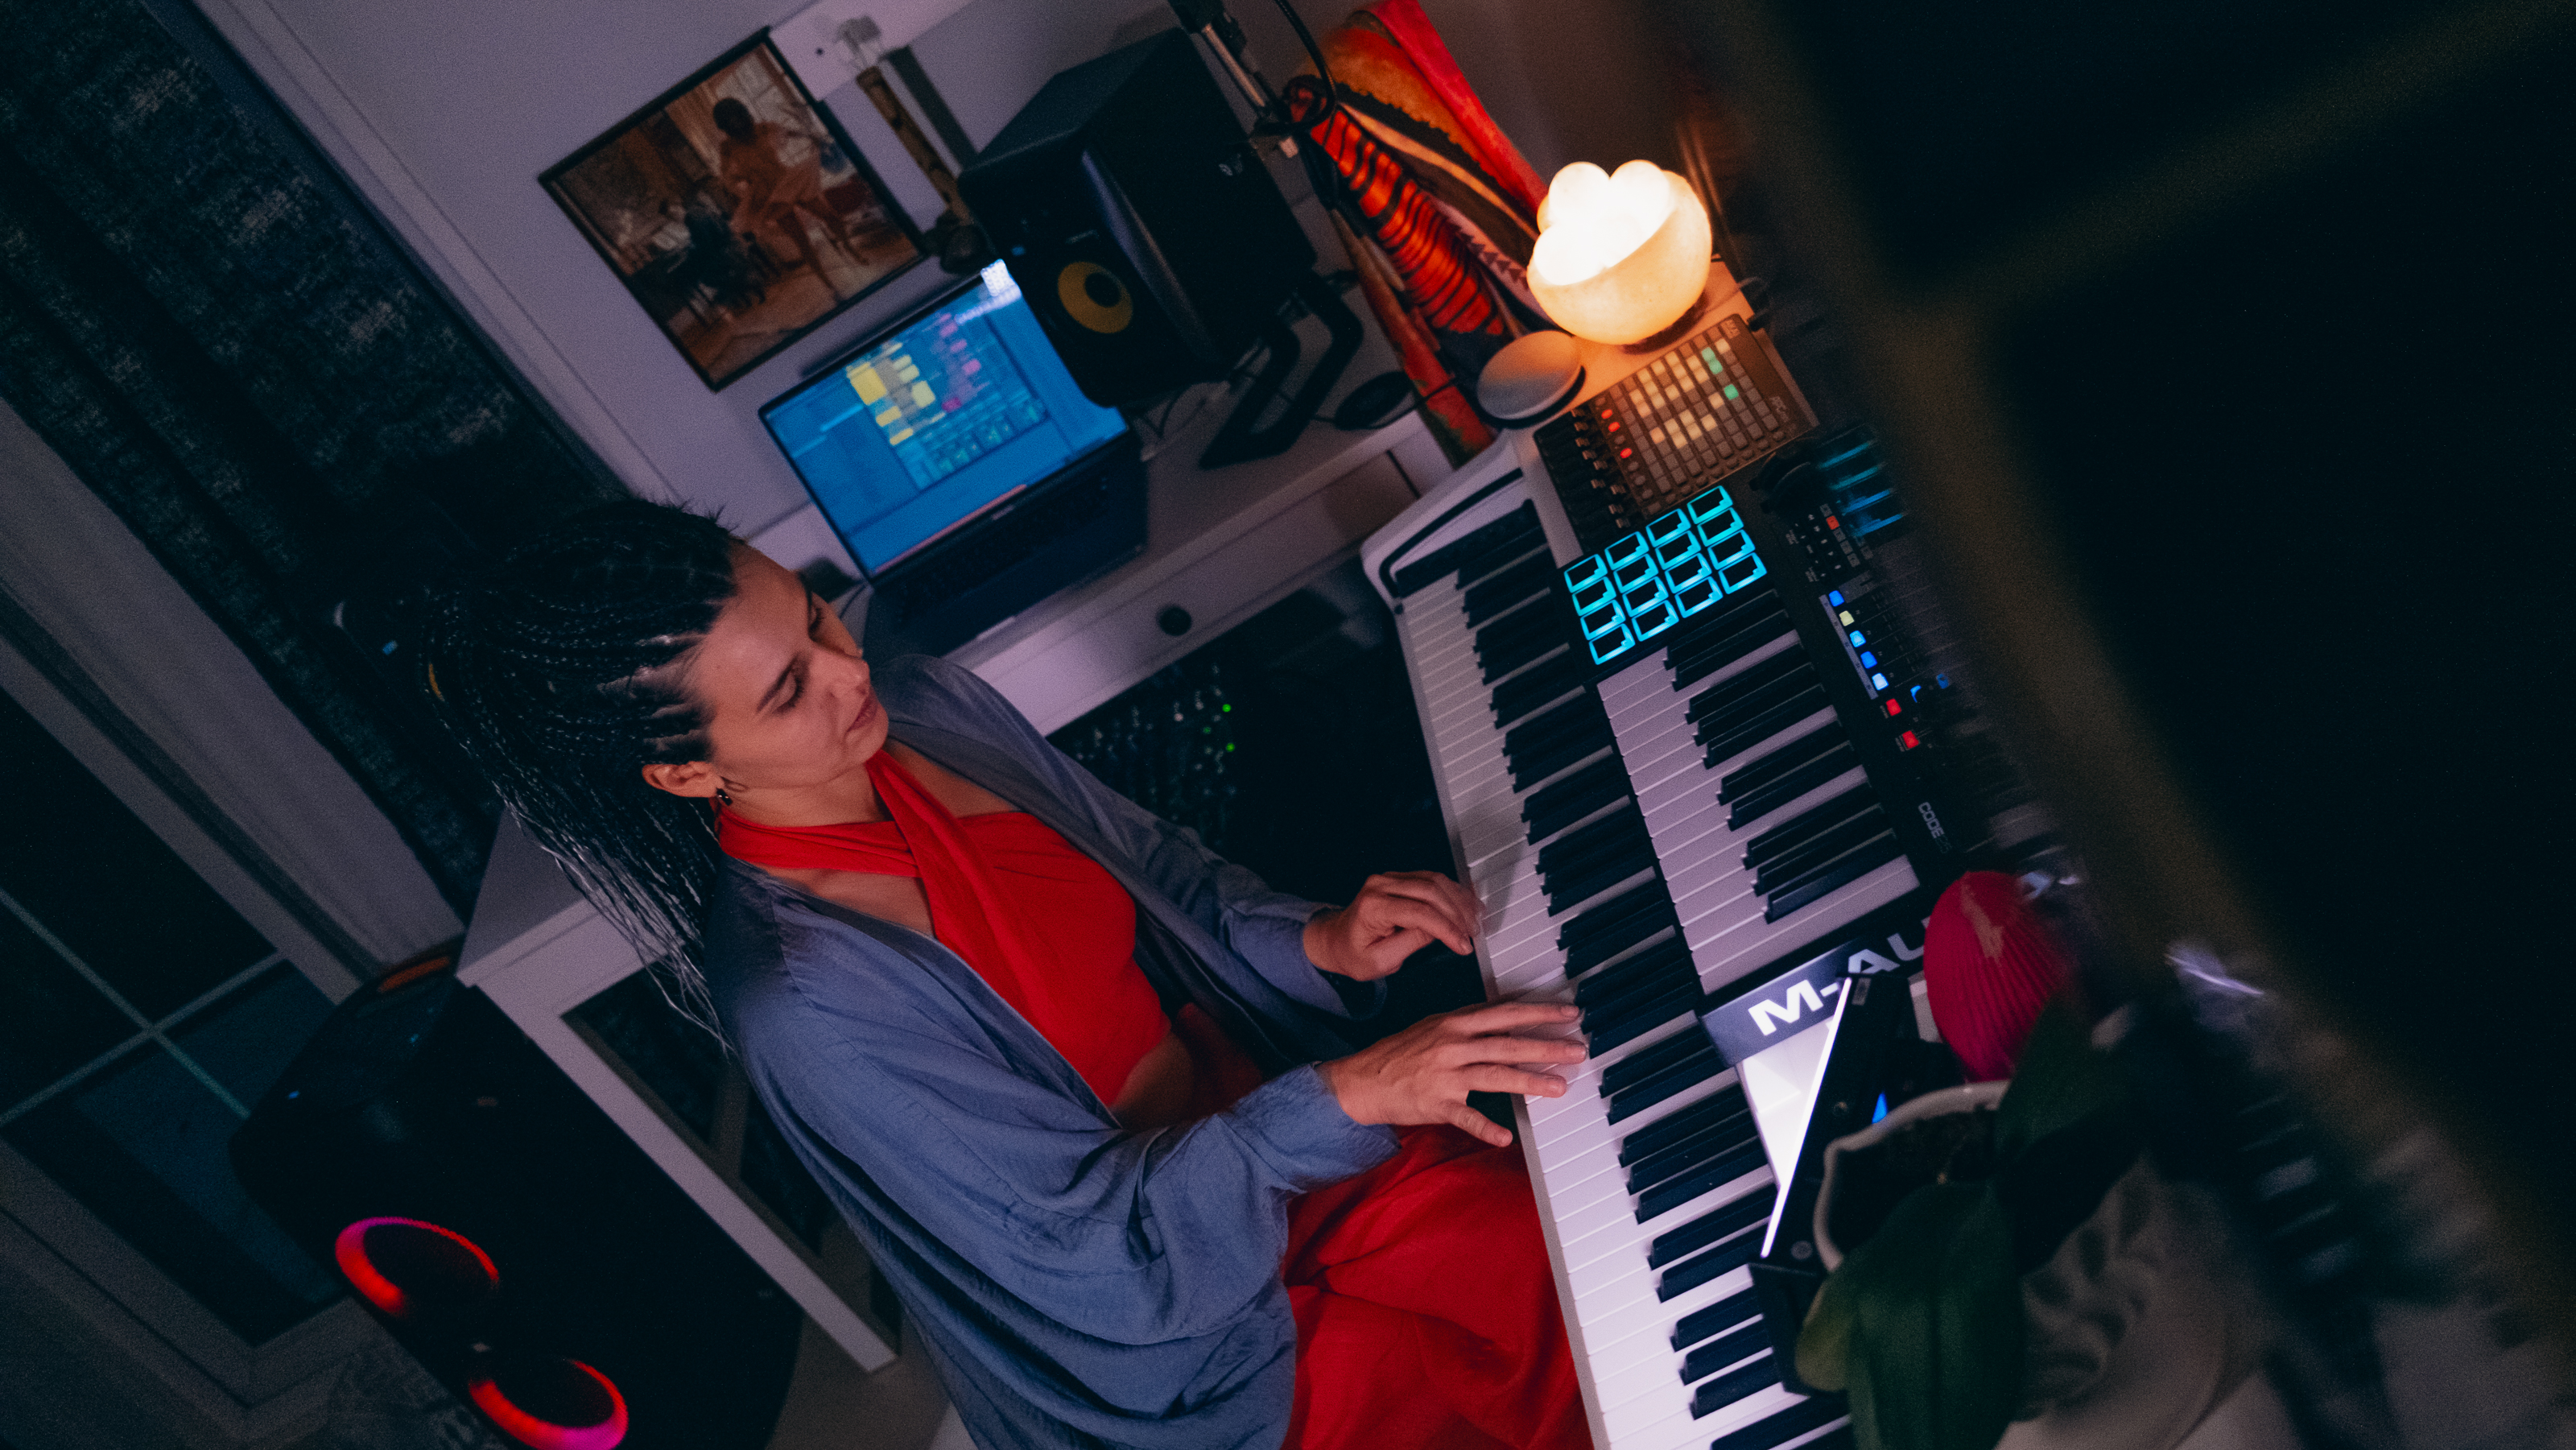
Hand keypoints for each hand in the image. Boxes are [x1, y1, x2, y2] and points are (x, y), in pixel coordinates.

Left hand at [1303, 871, 1481, 981]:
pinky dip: (1453, 892)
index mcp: (1373, 907)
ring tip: (1475, 921)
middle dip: (1458, 914)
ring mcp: (1390, 879)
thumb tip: (1440, 931)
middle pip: (1431, 891)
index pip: (1419, 912)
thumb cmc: (1353, 953)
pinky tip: (1467, 905)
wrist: (1336, 940)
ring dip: (1460, 900)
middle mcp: (1380, 886)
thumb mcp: (1381, 960)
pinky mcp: (1399, 879)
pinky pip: (1431, 878)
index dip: (1447, 929)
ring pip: (1435, 880)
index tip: (1463, 945)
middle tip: (1473, 935)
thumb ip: (1410, 943)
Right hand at [1316, 1000, 1587, 1146]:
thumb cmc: (1401, 1052)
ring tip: (1559, 1086)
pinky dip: (1486, 1128)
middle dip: (1547, 1045)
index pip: (1506, 1014)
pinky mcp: (1437, 1104)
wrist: (1364, 1079)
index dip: (1539, 1013)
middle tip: (1577, 1050)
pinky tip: (1506, 1137)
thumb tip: (1505, 1013)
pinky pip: (1466, 1117)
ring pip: (1495, 1075)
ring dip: (1530, 1080)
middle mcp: (1454, 1045)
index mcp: (1455, 1022)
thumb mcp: (1435, 1025)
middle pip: (1508, 1043)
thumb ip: (1469, 1020)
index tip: (1569, 1014)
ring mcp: (1446, 1075)